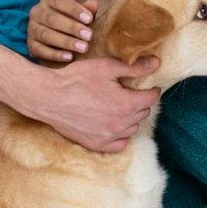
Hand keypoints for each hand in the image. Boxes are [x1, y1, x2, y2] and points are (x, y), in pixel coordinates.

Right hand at [27, 0, 104, 63]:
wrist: (55, 29)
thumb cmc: (70, 17)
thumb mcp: (78, 11)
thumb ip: (87, 9)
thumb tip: (94, 4)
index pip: (59, 1)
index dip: (74, 10)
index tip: (89, 19)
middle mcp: (36, 12)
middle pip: (52, 19)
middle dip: (72, 28)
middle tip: (89, 36)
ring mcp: (31, 29)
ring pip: (45, 34)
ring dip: (65, 42)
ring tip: (83, 47)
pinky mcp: (30, 45)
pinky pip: (40, 50)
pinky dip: (55, 54)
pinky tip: (69, 56)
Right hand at [29, 55, 160, 152]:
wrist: (50, 97)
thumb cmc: (77, 79)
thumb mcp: (107, 67)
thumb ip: (134, 67)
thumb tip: (157, 63)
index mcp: (126, 104)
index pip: (151, 98)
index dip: (151, 89)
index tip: (147, 85)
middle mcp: (121, 124)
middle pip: (143, 113)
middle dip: (140, 101)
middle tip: (130, 92)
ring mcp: (109, 137)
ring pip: (132, 128)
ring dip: (131, 117)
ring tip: (120, 106)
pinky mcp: (97, 144)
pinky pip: (120, 144)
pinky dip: (121, 135)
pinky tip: (115, 124)